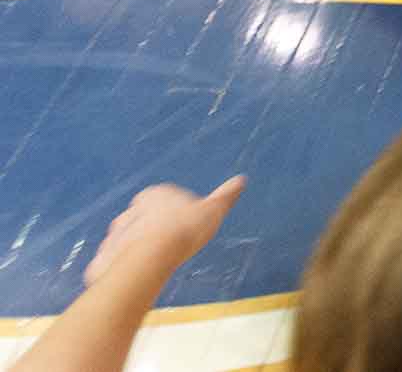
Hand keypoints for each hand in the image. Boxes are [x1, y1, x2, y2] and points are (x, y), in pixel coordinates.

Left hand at [84, 177, 245, 287]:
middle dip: (153, 229)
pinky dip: (124, 267)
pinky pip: (115, 260)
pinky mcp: (104, 257)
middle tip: (172, 246)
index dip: (176, 213)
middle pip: (143, 218)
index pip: (163, 199)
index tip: (186, 227)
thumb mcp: (213, 211)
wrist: (150, 259)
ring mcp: (114, 234)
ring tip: (156, 264)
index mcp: (155, 194)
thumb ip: (225, 196)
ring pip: (127, 239)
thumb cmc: (185, 230)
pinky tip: (139, 276)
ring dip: (137, 248)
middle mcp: (130, 211)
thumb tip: (241, 180)